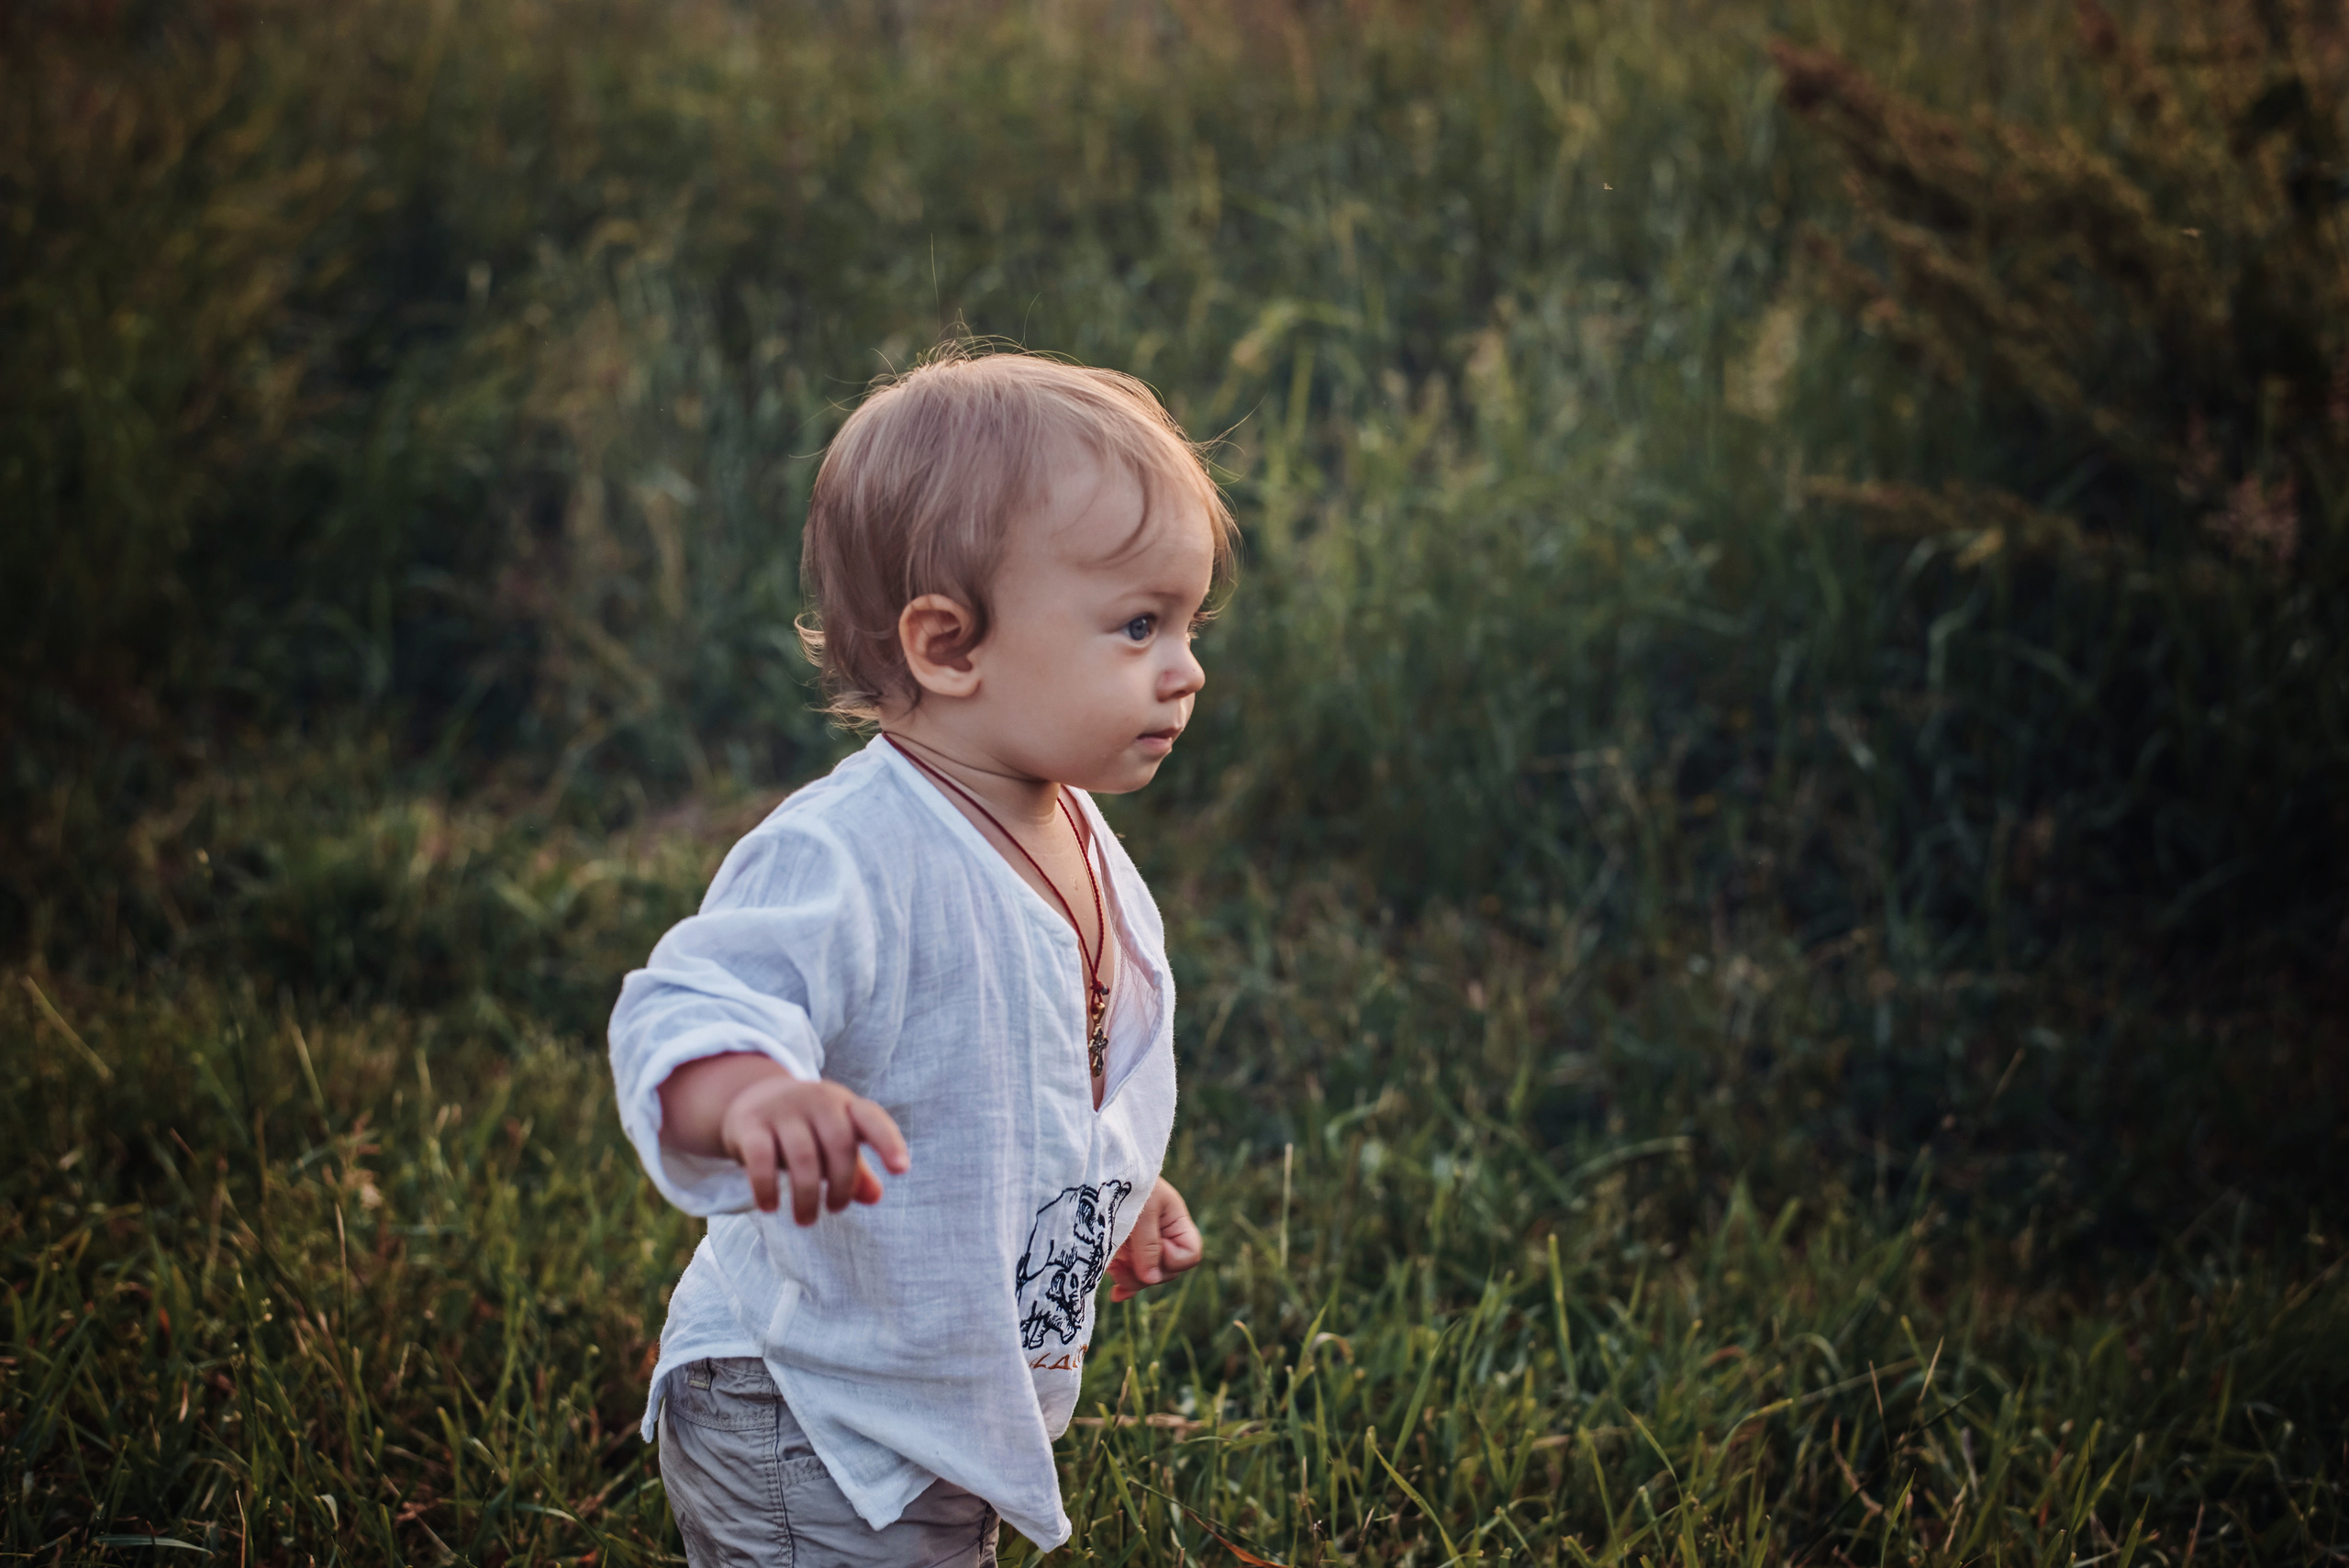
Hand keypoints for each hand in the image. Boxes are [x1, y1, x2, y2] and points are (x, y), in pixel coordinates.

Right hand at [721, 1073, 909, 1224]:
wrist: (751, 1097)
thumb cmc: (806, 1127)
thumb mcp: (834, 1141)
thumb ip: (856, 1169)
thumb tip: (875, 1196)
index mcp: (845, 1104)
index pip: (872, 1119)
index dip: (889, 1143)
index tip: (901, 1170)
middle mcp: (817, 1101)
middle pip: (839, 1144)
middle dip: (841, 1185)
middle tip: (834, 1210)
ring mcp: (783, 1109)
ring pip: (803, 1156)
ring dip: (806, 1196)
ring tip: (805, 1219)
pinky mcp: (751, 1123)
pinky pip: (762, 1159)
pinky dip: (767, 1188)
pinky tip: (770, 1207)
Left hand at [1107, 1178, 1202, 1301]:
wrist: (1101, 1170)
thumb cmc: (1127, 1182)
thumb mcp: (1141, 1209)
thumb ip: (1147, 1244)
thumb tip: (1151, 1279)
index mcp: (1177, 1223)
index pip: (1190, 1255)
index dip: (1173, 1259)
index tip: (1154, 1245)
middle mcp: (1165, 1237)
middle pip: (1167, 1271)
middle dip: (1147, 1272)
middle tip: (1122, 1262)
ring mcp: (1145, 1246)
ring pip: (1148, 1277)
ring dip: (1131, 1278)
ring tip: (1112, 1267)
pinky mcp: (1127, 1251)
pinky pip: (1132, 1276)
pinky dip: (1125, 1285)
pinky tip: (1115, 1294)